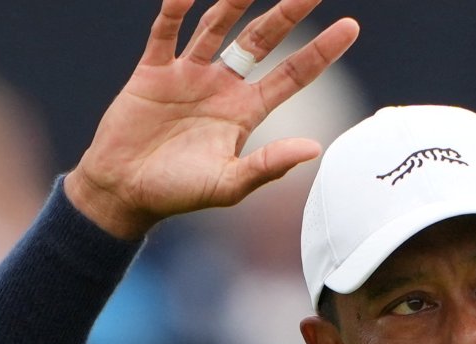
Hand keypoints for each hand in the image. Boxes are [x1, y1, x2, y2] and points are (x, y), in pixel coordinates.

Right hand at [64, 0, 358, 239]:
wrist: (124, 192)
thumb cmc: (178, 193)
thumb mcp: (229, 185)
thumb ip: (269, 165)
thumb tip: (314, 148)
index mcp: (246, 112)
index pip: (293, 74)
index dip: (321, 51)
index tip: (351, 26)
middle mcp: (222, 86)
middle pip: (261, 40)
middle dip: (287, 13)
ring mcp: (187, 75)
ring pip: (216, 26)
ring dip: (234, 2)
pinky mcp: (152, 72)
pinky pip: (165, 33)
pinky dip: (174, 11)